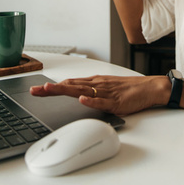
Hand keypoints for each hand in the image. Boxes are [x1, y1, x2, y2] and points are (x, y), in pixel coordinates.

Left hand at [30, 75, 168, 116]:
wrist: (149, 88)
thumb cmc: (129, 89)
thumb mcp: (106, 88)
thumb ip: (92, 92)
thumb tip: (76, 96)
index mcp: (94, 82)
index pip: (69, 83)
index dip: (52, 87)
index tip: (37, 89)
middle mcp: (97, 85)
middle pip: (70, 85)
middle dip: (51, 88)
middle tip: (35, 90)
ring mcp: (106, 92)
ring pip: (82, 90)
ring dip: (65, 90)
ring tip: (50, 90)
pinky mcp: (115, 101)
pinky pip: (101, 101)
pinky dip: (91, 100)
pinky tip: (82, 100)